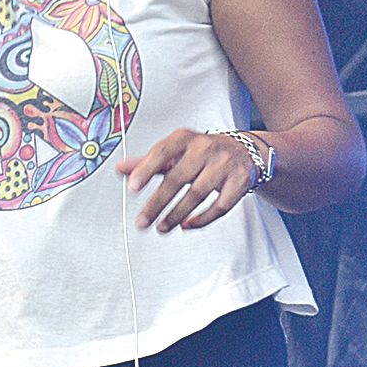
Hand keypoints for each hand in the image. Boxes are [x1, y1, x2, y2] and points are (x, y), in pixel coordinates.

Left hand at [116, 129, 261, 232]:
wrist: (245, 150)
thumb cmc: (204, 152)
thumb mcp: (175, 151)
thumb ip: (148, 162)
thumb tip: (121, 169)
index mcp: (185, 138)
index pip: (162, 152)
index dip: (145, 169)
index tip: (131, 187)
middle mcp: (205, 148)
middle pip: (178, 178)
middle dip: (157, 203)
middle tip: (142, 221)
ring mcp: (224, 164)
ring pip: (198, 193)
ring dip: (176, 214)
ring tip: (161, 227)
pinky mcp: (239, 181)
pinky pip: (220, 205)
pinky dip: (202, 219)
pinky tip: (187, 225)